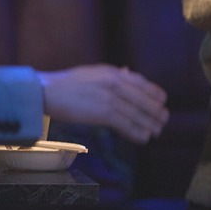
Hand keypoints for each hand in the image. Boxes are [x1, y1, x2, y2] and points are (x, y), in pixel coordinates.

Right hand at [39, 64, 168, 144]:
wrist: (46, 91)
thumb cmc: (67, 84)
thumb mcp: (93, 73)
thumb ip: (112, 74)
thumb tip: (128, 71)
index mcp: (112, 72)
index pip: (140, 82)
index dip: (154, 92)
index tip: (163, 100)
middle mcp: (114, 83)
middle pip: (142, 98)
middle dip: (155, 111)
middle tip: (164, 120)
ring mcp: (109, 97)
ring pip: (136, 113)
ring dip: (149, 123)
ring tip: (157, 131)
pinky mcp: (102, 112)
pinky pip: (125, 123)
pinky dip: (136, 131)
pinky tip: (143, 138)